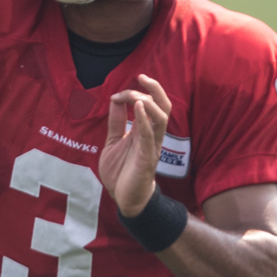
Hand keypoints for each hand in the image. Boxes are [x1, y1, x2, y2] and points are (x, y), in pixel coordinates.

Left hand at [99, 74, 170, 216]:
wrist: (123, 199)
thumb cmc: (121, 172)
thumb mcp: (113, 141)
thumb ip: (116, 121)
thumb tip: (115, 99)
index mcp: (144, 130)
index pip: (149, 104)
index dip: (133, 93)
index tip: (116, 95)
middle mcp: (152, 136)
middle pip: (164, 106)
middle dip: (155, 89)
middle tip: (141, 77)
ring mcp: (152, 146)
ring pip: (162, 118)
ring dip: (150, 102)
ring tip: (135, 95)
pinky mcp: (148, 158)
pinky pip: (150, 136)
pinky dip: (145, 120)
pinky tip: (139, 108)